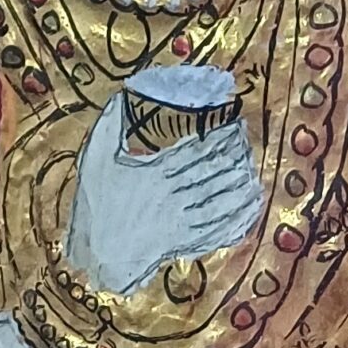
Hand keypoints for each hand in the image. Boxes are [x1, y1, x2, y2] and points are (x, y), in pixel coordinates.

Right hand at [63, 87, 261, 296]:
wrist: (98, 251)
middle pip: (214, 171)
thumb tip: (122, 96)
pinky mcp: (186, 241)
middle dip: (235, 155)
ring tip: (252, 169)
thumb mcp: (95, 158)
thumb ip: (110, 126)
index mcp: (156, 173)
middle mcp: (173, 196)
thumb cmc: (96, 203)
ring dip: (240, 183)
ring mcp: (181, 221)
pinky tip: (251, 204)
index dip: (219, 135)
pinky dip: (239, 217)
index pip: (197, 149)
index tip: (233, 122)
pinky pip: (220, 228)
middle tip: (246, 143)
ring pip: (222, 199)